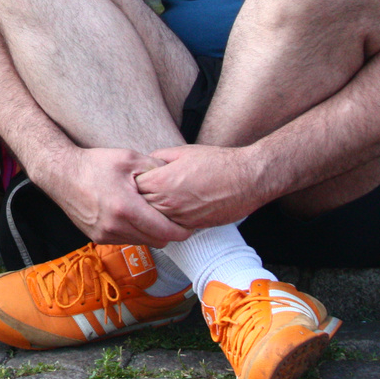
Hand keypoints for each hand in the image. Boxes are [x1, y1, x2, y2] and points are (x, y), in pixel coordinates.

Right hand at [40, 147, 191, 247]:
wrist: (62, 174)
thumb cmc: (95, 164)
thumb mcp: (129, 158)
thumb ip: (155, 169)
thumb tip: (177, 179)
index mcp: (126, 208)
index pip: (165, 232)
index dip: (181, 231)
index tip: (189, 225)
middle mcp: (115, 227)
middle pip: (156, 241)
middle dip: (168, 232)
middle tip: (173, 218)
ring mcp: (105, 234)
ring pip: (142, 242)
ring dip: (151, 233)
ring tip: (152, 215)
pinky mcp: (98, 238)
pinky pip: (126, 240)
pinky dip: (135, 232)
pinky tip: (133, 216)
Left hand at [135, 145, 264, 229]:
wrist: (247, 179)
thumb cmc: (217, 162)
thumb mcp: (183, 151)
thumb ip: (159, 157)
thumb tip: (147, 163)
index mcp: (162, 182)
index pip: (132, 188)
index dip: (132, 183)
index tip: (136, 180)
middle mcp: (168, 203)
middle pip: (139, 207)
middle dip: (139, 199)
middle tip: (142, 193)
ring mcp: (180, 217)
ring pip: (154, 220)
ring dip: (153, 212)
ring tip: (158, 201)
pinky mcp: (192, 226)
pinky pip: (171, 226)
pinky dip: (168, 220)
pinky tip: (174, 209)